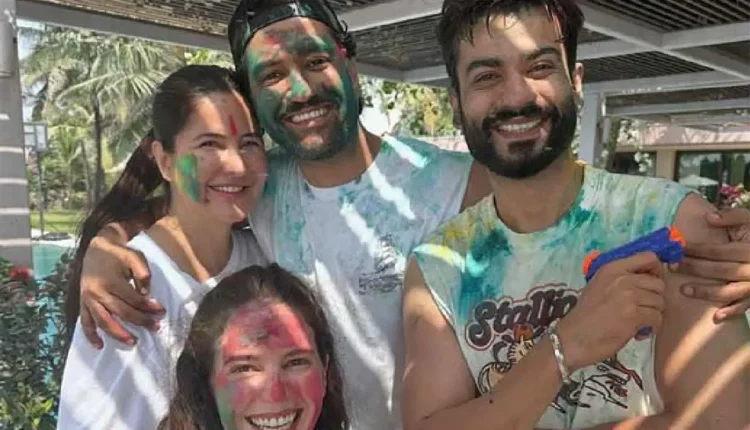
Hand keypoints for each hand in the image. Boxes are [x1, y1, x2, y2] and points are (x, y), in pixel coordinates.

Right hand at [80, 234, 162, 347]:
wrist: (96, 247)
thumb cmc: (119, 254)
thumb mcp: (135, 257)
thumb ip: (143, 273)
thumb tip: (146, 295)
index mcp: (111, 281)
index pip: (134, 299)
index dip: (149, 307)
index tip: (161, 311)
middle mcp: (97, 292)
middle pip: (121, 312)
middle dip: (140, 321)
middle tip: (155, 327)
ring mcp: (88, 299)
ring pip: (103, 321)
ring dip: (118, 334)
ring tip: (132, 342)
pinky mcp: (82, 302)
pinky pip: (85, 322)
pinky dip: (90, 335)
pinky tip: (100, 345)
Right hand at [556, 252, 665, 370]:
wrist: (574, 337)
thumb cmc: (586, 314)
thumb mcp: (599, 285)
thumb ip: (621, 278)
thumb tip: (648, 279)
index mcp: (612, 268)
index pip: (649, 257)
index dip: (656, 270)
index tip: (651, 284)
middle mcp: (622, 278)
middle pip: (658, 283)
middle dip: (655, 298)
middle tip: (644, 309)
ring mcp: (629, 296)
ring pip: (660, 302)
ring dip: (653, 314)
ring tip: (639, 322)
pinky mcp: (634, 315)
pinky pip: (657, 318)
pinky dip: (651, 328)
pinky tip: (637, 332)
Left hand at [680, 208, 749, 320]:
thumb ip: (732, 217)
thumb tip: (708, 217)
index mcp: (748, 250)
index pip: (717, 251)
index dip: (696, 250)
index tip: (677, 249)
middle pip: (719, 270)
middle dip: (694, 269)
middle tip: (672, 267)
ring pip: (728, 291)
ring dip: (706, 292)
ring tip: (684, 290)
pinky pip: (744, 306)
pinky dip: (732, 311)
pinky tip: (716, 317)